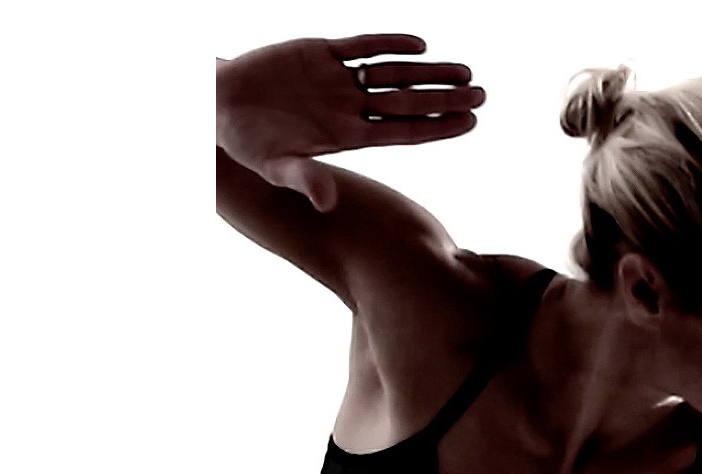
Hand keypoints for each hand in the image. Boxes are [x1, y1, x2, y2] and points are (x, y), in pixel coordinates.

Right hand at [216, 34, 484, 211]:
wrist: (218, 104)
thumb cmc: (248, 142)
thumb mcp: (275, 165)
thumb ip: (304, 179)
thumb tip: (328, 202)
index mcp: (348, 137)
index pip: (404, 131)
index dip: (437, 126)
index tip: (470, 122)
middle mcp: (351, 108)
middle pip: (408, 102)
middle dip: (445, 97)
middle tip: (482, 93)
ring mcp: (339, 80)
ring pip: (393, 73)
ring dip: (428, 70)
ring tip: (465, 70)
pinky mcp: (321, 52)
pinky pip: (361, 45)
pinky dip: (388, 43)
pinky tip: (419, 43)